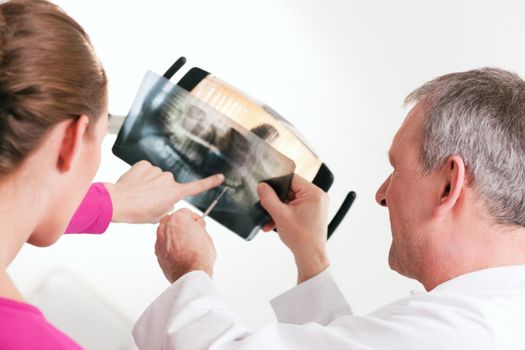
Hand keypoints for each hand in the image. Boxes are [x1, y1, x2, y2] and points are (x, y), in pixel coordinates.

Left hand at [105, 160, 223, 223]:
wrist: (118, 202)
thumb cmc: (137, 213)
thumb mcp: (158, 216)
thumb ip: (168, 207)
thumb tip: (168, 200)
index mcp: (175, 193)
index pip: (197, 187)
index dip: (210, 182)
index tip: (220, 177)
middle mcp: (169, 179)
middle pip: (170, 184)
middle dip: (162, 191)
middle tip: (148, 201)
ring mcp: (157, 171)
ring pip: (157, 177)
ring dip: (150, 184)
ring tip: (139, 193)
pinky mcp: (145, 164)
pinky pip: (147, 170)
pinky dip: (142, 176)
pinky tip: (134, 184)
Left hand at [155, 209, 215, 282]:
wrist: (190, 274)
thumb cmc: (199, 256)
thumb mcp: (206, 236)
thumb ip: (199, 227)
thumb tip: (198, 225)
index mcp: (177, 219)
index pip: (186, 212)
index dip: (194, 218)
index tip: (198, 223)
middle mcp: (165, 227)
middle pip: (173, 221)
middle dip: (182, 226)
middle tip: (192, 233)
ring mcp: (159, 240)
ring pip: (168, 233)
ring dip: (175, 236)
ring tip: (187, 245)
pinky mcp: (157, 252)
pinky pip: (165, 245)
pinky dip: (171, 247)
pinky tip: (180, 253)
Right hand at [257, 175, 328, 282]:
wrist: (310, 256)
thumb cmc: (302, 238)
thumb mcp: (280, 215)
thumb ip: (269, 198)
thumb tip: (262, 186)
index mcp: (313, 193)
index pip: (291, 179)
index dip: (277, 184)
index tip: (266, 189)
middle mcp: (317, 197)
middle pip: (290, 190)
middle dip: (277, 201)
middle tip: (268, 208)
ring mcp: (315, 205)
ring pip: (290, 200)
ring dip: (279, 210)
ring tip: (271, 220)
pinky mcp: (311, 213)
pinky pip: (294, 208)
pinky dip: (285, 214)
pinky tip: (275, 223)